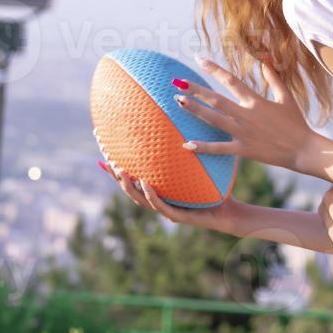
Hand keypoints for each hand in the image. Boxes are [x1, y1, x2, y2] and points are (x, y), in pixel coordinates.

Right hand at [94, 128, 240, 230]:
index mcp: (158, 187)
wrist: (231, 211)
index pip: (131, 172)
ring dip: (127, 185)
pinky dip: (151, 195)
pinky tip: (146, 182)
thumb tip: (185, 115)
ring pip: (140, 199)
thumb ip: (189, 142)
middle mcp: (159, 198)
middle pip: (129, 186)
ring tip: (119, 170)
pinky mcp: (180, 217)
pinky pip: (162, 206)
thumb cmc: (215, 185)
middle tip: (104, 154)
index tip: (101, 142)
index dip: (115, 159)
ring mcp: (167, 210)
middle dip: (114, 172)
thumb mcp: (200, 161)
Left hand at [173, 57, 324, 173]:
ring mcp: (243, 132)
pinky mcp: (243, 149)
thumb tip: (265, 59)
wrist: (303, 150)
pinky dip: (203, 147)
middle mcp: (246, 114)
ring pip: (214, 119)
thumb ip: (273, 78)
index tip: (199, 59)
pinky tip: (186, 144)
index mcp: (255, 101)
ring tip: (178, 101)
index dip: (214, 69)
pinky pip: (220, 148)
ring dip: (195, 110)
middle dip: (195, 89)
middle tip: (176, 81)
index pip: (231, 80)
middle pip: (216, 99)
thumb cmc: (296, 123)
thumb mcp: (286, 97)